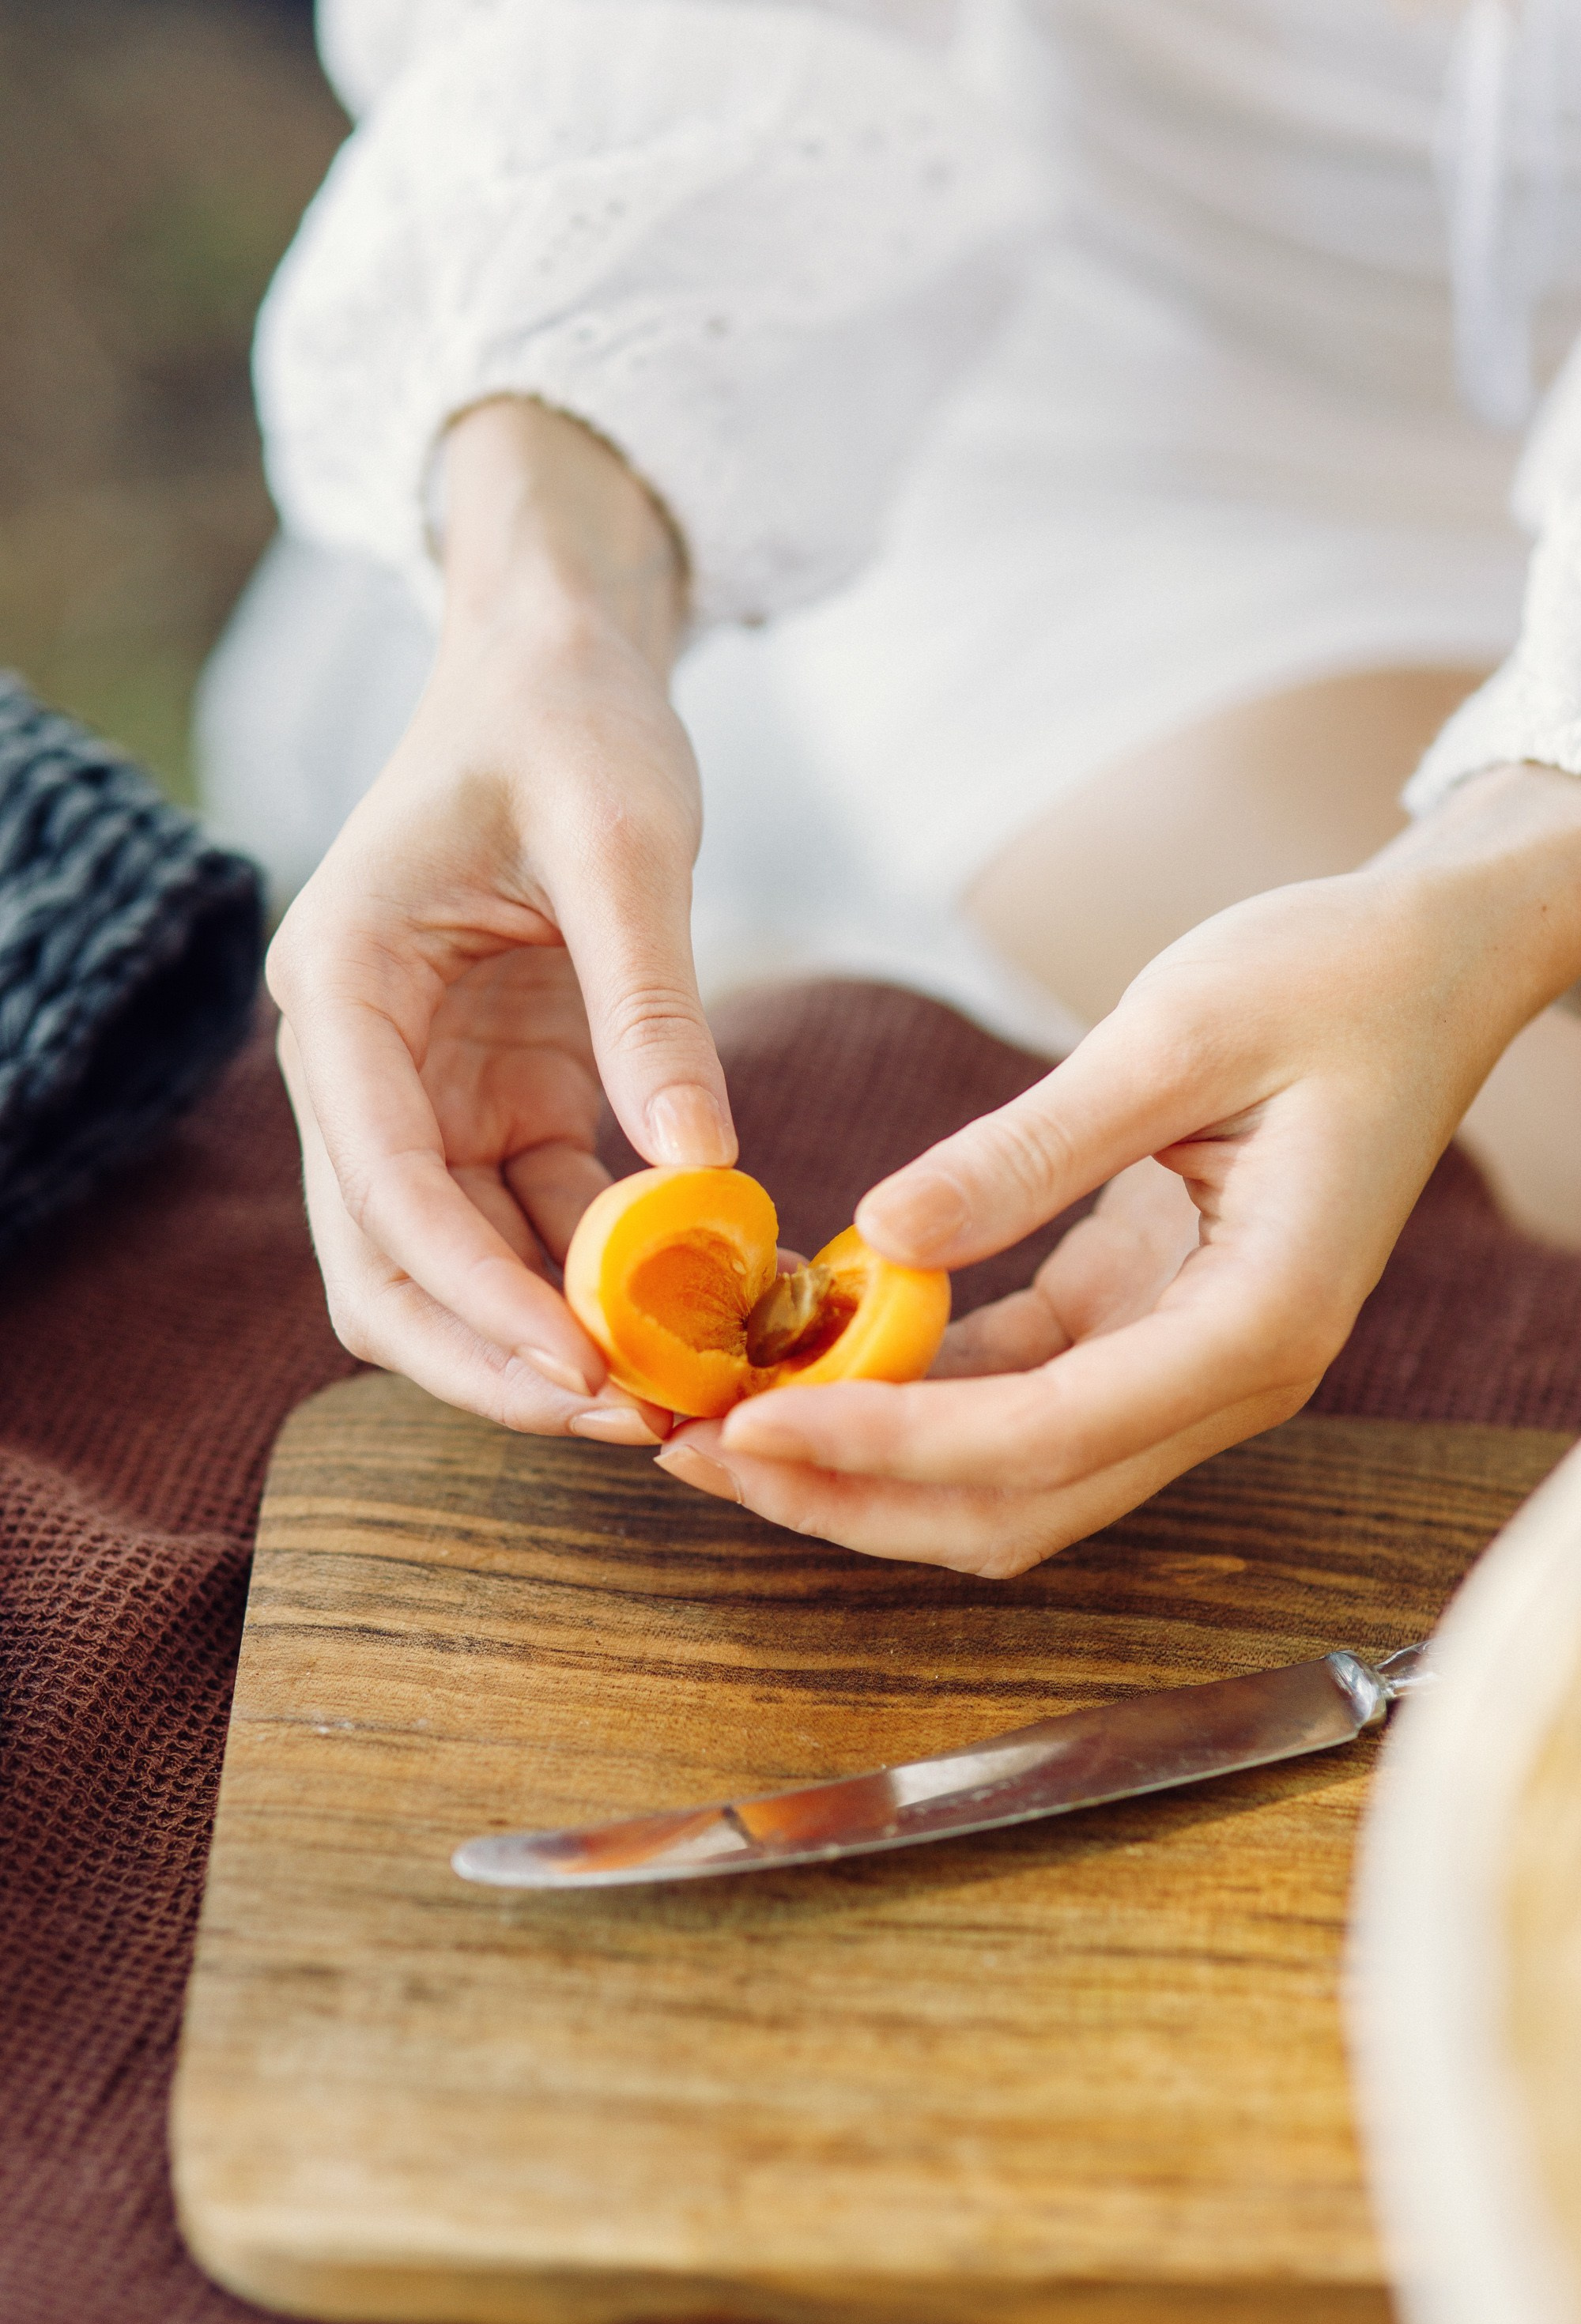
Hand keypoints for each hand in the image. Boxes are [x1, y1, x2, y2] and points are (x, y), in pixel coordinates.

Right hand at [268, 399, 732, 1441]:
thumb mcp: (622, 837)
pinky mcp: (501, 1104)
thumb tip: (703, 1167)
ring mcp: (427, 1094)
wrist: (563, 667)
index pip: (382, 1184)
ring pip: (459, 1270)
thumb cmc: (571, 719)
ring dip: (553, 1340)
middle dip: (497, 1361)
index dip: (474, 1296)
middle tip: (636, 1423)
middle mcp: (360, 1063)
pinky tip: (699, 1310)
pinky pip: (535, 1227)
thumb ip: (649, 999)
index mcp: (342, 990)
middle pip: (392, 1268)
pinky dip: (601, 1280)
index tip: (582, 1373)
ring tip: (682, 1394)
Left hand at [658, 768, 1580, 1569]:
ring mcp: (1190, 1362)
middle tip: (698, 1451)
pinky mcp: (1152, 1324)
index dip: (886, 1443)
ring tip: (727, 1420)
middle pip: (1018, 1505)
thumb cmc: (1331, 981)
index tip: (751, 1420)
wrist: (1431, 967)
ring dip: (869, 1464)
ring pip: (1011, 1477)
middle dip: (851, 1495)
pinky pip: (1020, 1397)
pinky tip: (816, 1353)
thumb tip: (878, 1237)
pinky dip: (915, 1394)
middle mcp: (1230, 1377)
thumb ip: (1029, 1149)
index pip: (1043, 1434)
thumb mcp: (1177, 1034)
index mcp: (1257, 1321)